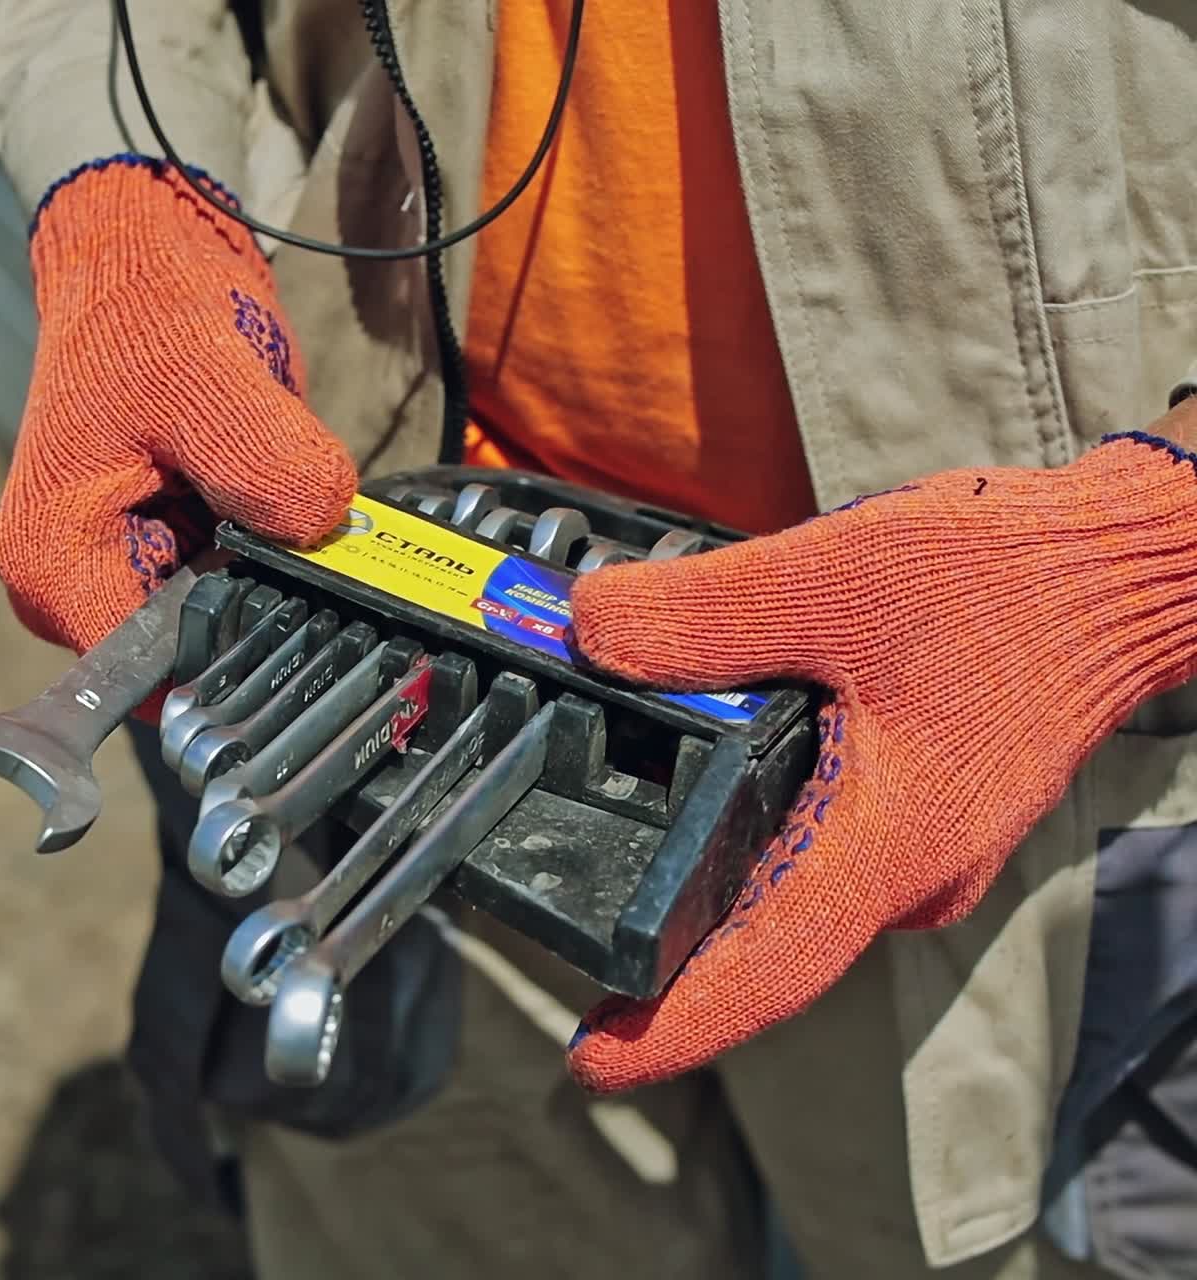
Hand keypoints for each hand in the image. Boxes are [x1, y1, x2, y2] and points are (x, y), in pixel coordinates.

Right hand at [0, 158, 353, 653]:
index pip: (158, 675)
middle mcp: (89, 583)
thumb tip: (322, 525)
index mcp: (61, 567)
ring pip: (234, 616)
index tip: (303, 611)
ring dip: (282, 573)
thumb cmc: (141, 311)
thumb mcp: (202, 380)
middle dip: (269, 605)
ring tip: (298, 503)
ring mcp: (137, 566)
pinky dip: (282, 548)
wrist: (152, 263)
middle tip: (317, 546)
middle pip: (201, 651)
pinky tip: (293, 499)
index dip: (241, 652)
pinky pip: (249, 576)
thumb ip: (265, 465)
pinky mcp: (180, 544)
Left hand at [566, 431, 1196, 1091]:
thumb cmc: (1008, 578)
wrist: (1122, 567)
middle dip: (672, 947)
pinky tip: (717, 781)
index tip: (589, 1062)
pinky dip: (764, 824)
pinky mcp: (932, 803)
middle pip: (769, 934)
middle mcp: (912, 867)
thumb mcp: (832, 578)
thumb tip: (589, 629)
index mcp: (890, 843)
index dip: (669, 1026)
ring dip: (717, 876)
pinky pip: (830, 840)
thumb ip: (703, 612)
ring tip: (625, 856)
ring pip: (800, 884)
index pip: (763, 971)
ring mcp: (928, 842)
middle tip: (577, 935)